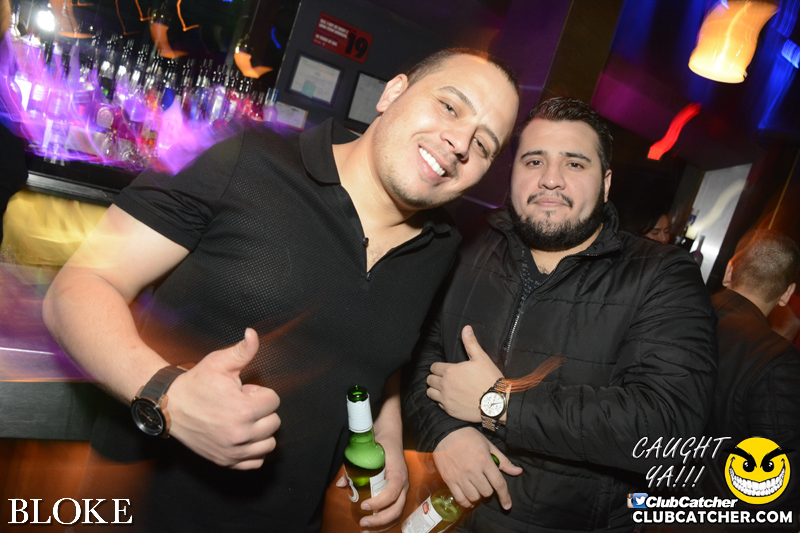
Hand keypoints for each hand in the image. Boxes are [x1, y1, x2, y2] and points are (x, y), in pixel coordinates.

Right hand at [167, 328, 280, 469]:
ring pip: (269, 443)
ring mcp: (233, 451)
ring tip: (241, 420)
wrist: (170, 405)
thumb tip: (253, 333)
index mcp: (243, 410)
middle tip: (240, 404)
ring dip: (260, 431)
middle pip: (274, 422)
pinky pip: (256, 462)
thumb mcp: (219, 362)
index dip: (259, 393)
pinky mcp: (226, 461)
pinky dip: (253, 450)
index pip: (274, 401)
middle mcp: (240, 434)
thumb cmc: (196, 382)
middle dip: (261, 411)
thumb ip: (242, 350)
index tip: (243, 391)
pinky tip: (242, 436)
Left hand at [335, 443, 408, 529]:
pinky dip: (385, 522)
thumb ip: (354, 468)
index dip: (379, 502)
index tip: (363, 505)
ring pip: (397, 513)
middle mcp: (403, 484)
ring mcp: (403, 490)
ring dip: (382, 525)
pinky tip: (373, 526)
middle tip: (362, 522)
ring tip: (365, 529)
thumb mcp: (368, 452)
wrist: (392, 439)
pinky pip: (395, 512)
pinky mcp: (400, 494)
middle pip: (396, 508)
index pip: (392, 493)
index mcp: (398, 474)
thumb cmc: (381, 446)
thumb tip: (341, 484)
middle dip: (379, 520)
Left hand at [427, 325, 501, 422]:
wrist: (497, 403)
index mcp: (450, 371)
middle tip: (445, 378)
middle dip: (435, 377)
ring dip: (435, 389)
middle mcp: (444, 386)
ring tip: (445, 388)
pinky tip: (451, 398)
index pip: (434, 367)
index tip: (445, 369)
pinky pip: (438, 404)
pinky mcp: (450, 411)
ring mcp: (446, 399)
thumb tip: (466, 328)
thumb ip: (470, 343)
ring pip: (430, 393)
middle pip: (429, 379)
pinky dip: (442, 401)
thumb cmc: (490, 379)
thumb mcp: (481, 358)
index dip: (439, 367)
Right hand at [434, 427, 521, 509]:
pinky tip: (468, 499)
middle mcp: (473, 470)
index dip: (505, 496)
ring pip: (474, 497)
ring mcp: (460, 476)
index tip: (507, 505)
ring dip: (478, 496)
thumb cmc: (468, 437)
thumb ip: (503, 460)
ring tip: (477, 490)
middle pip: (486, 492)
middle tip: (486, 484)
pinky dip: (466, 502)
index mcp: (484, 460)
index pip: (498, 484)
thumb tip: (518, 471)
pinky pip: (460, 498)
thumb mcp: (488, 445)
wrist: (445, 433)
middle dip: (489, 491)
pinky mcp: (449, 479)